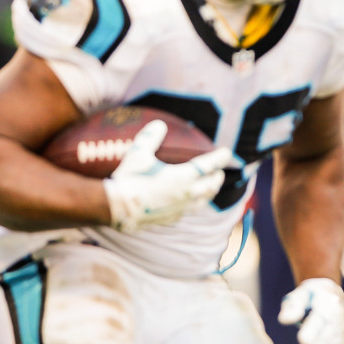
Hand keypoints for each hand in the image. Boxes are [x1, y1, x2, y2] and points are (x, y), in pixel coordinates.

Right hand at [102, 120, 228, 231]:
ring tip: (210, 188)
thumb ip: (150, 137)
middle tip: (219, 171)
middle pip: (211, 185)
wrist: (117, 208)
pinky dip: (194, 205)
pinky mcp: (171, 219)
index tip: (227, 153)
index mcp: (183, 177)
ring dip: (210, 192)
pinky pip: (188, 212)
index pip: (209, 165)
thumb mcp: (138, 153)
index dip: (220, 158)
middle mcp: (186, 194)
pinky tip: (189, 204)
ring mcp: (180, 209)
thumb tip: (159, 124)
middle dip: (217, 177)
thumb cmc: (129, 179)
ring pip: (203, 201)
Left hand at [278, 278, 343, 343]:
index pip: (321, 317)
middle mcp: (339, 317)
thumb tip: (285, 319)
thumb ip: (293, 305)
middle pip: (328, 337)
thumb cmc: (311, 295)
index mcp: (328, 302)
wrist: (331, 294)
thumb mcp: (300, 294)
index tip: (302, 340)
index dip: (313, 329)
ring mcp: (343, 331)